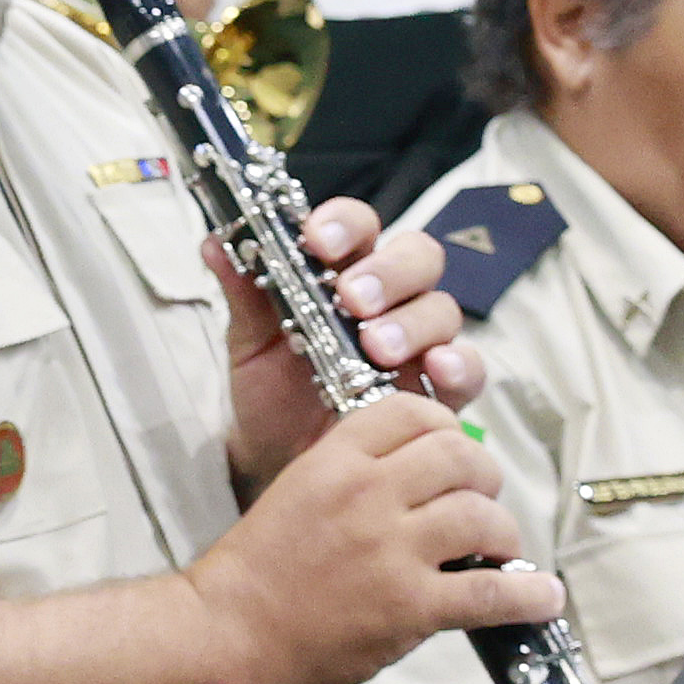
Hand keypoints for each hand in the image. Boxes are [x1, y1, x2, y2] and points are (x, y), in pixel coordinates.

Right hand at [188, 396, 552, 683]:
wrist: (228, 634)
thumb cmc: (258, 570)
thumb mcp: (295, 491)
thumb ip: (353, 472)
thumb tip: (421, 472)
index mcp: (334, 460)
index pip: (413, 411)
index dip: (445, 427)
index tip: (452, 449)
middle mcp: (367, 494)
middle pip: (461, 456)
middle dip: (483, 477)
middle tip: (481, 500)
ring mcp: (392, 550)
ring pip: (483, 517)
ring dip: (503, 533)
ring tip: (498, 549)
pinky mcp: (411, 606)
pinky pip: (492, 592)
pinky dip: (527, 595)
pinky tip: (541, 595)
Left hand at [219, 196, 472, 485]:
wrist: (280, 459)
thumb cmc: (271, 390)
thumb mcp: (249, 342)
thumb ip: (243, 292)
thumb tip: (215, 243)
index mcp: (342, 271)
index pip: (358, 226)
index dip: (343, 224)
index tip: (316, 239)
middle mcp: (390, 299)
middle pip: (416, 257)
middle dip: (387, 271)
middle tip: (353, 298)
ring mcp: (420, 342)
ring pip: (441, 309)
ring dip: (411, 321)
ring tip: (376, 347)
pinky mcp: (440, 389)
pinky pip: (468, 368)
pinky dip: (458, 364)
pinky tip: (436, 368)